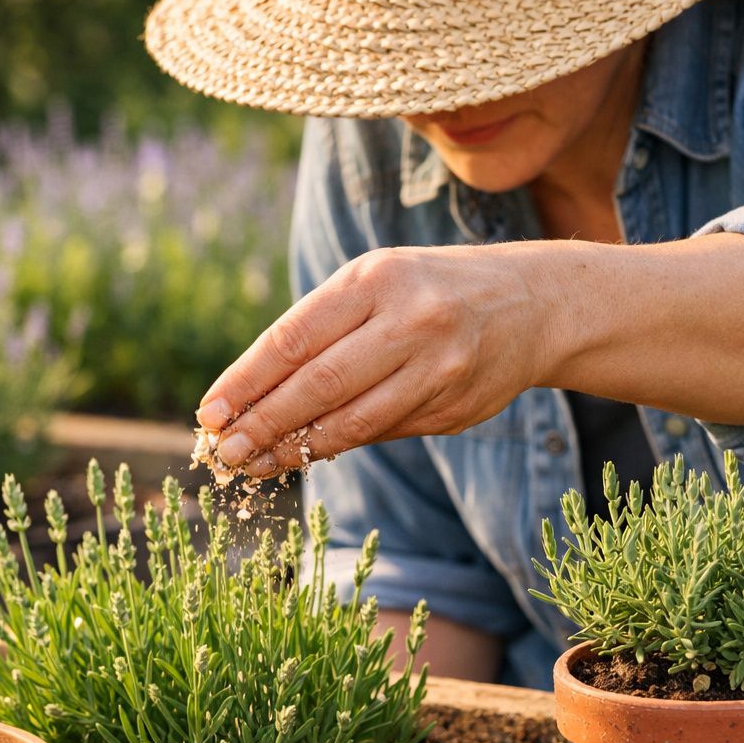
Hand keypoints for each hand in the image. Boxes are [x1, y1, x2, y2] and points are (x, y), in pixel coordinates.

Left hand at [196, 244, 553, 476]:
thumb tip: (248, 400)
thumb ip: (321, 333)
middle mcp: (410, 319)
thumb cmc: (428, 291)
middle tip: (223, 453)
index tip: (209, 412)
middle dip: (262, 423)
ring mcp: (438, 366)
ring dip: (293, 448)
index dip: (246, 380)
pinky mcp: (454, 406)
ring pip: (351, 419)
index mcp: (376, 278)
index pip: (294, 337)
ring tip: (253, 464)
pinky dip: (335, 447)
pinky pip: (381, 432)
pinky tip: (301, 456)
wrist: (533, 303)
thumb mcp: (376, 284)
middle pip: (318, 384)